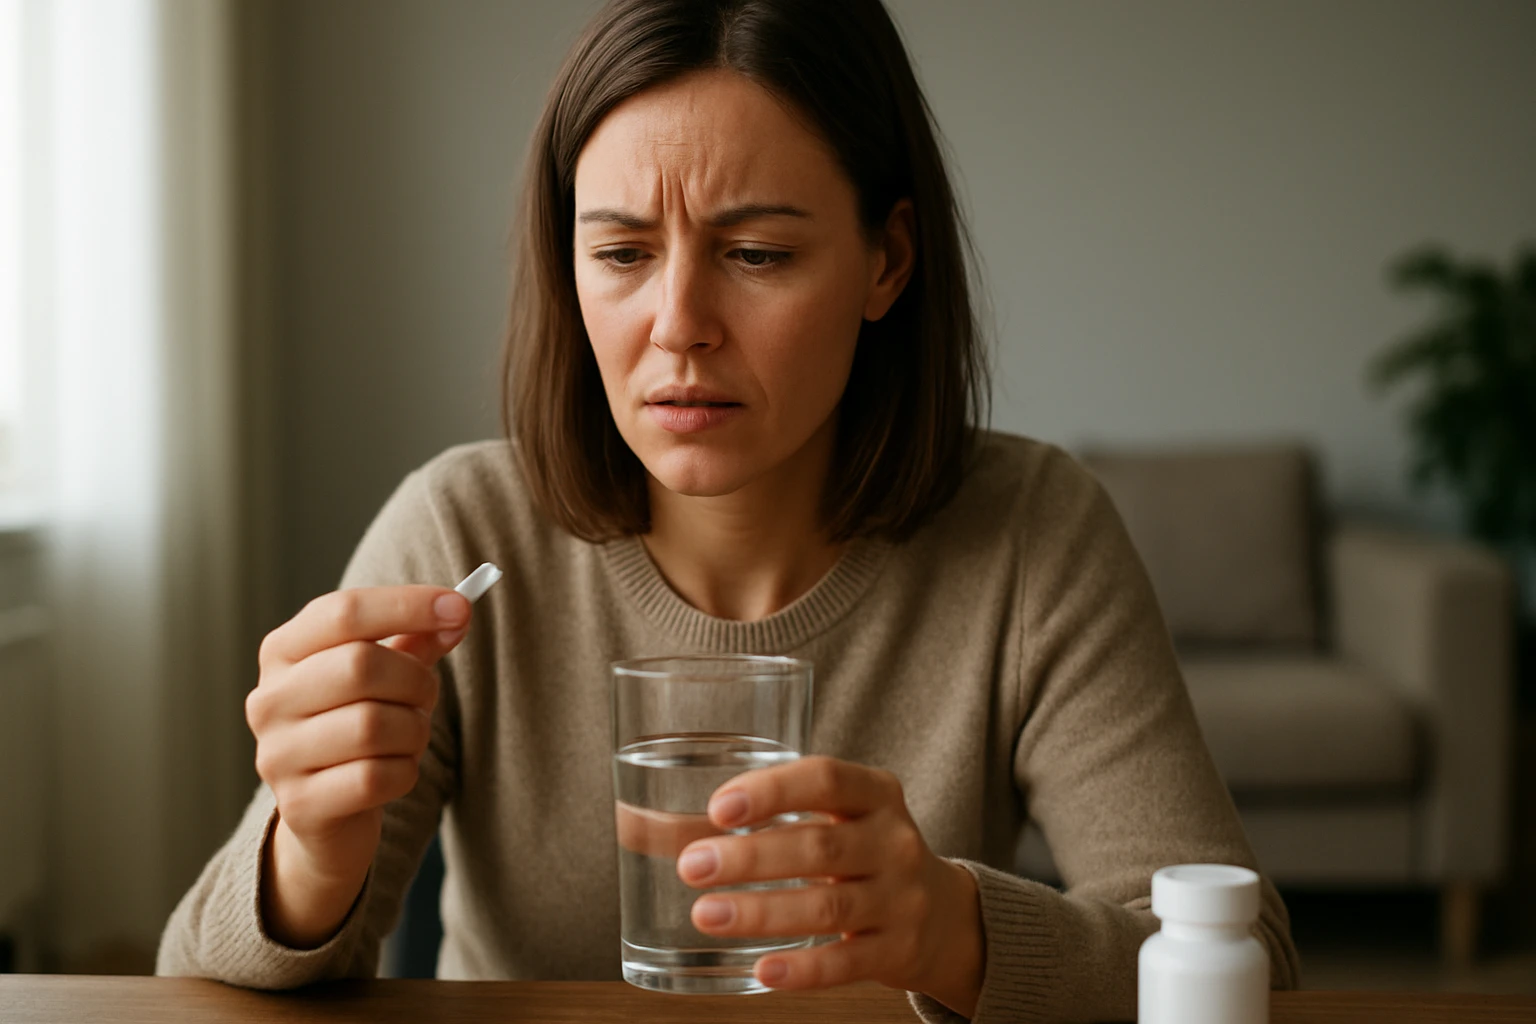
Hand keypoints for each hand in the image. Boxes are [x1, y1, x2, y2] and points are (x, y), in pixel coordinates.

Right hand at [246, 585, 471, 944]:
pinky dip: (405, 772)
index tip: (461, 608)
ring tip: (409, 737)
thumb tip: (457, 612)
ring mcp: (278, 754)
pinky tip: (396, 771)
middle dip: (415, 679)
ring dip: (414, 730)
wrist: (326, 813)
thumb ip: (416, 638)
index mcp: (283, 651)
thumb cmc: (356, 724)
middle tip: (427, 695)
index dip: (409, 604)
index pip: (344, 611)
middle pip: (360, 665)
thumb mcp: (382, 673)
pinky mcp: (300, 805)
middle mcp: (270, 699)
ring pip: (372, 725)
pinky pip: (375, 777)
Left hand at [675, 756, 984, 1015]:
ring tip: (706, 915)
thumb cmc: (856, 851)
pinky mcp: (897, 951)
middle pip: (820, 847)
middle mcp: (894, 841)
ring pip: (828, 908)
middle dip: (751, 858)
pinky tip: (761, 970)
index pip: (827, 779)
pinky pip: (848, 964)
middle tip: (692, 867)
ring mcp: (900, 899)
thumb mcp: (825, 819)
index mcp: (875, 792)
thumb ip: (746, 818)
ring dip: (762, 913)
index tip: (719, 806)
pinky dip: (803, 970)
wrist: (942, 915)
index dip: (773, 789)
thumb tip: (632, 823)